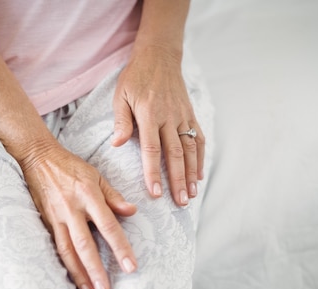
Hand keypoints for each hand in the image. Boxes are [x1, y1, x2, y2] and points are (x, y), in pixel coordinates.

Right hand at [20, 144, 137, 288]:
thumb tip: (132, 211)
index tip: (131, 266)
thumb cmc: (70, 166)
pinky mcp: (45, 222)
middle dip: (95, 269)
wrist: (37, 157)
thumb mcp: (96, 175)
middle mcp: (71, 209)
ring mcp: (56, 217)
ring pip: (67, 251)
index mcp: (88, 195)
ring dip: (78, 274)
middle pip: (84, 244)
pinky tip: (72, 280)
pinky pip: (56, 247)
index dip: (120, 247)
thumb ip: (113, 196)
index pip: (108, 226)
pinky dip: (64, 265)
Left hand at [112, 45, 204, 205]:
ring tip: (192, 195)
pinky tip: (200, 175)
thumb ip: (121, 121)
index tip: (156, 192)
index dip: (154, 172)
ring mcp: (182, 117)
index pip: (152, 150)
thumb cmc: (135, 78)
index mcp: (150, 115)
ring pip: (190, 150)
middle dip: (178, 181)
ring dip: (192, 174)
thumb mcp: (121, 95)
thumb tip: (116, 144)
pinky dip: (201, 158)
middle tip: (180, 202)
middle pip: (175, 155)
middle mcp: (169, 118)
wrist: (159, 56)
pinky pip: (198, 139)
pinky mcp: (190, 115)